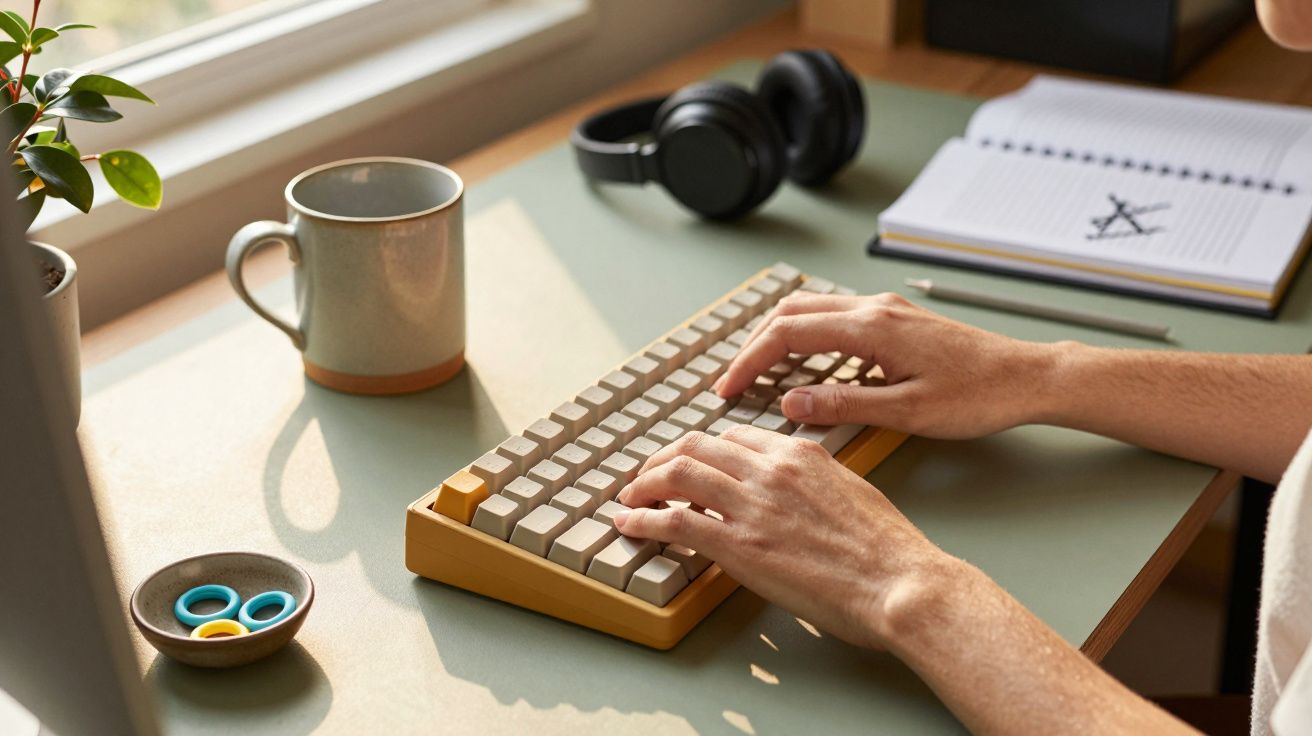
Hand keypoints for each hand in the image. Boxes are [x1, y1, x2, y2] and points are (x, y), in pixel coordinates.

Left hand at [614, 425, 956, 648]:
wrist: (899, 582)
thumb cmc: (888, 550)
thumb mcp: (852, 492)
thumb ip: (815, 482)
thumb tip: (797, 493)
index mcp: (800, 454)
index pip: (735, 437)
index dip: (704, 449)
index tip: (690, 463)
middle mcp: (770, 470)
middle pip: (697, 446)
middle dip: (663, 459)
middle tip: (646, 476)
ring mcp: (752, 505)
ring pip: (677, 473)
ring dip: (643, 484)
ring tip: (629, 497)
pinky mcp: (739, 544)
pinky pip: (673, 520)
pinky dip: (642, 518)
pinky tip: (628, 525)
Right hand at [717, 292, 1061, 438]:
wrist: (1027, 377)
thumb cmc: (977, 396)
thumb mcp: (907, 412)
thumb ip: (844, 405)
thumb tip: (790, 404)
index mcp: (872, 328)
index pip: (788, 335)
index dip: (750, 361)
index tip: (727, 389)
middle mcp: (874, 309)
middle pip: (791, 313)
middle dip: (754, 346)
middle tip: (732, 382)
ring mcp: (885, 310)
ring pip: (811, 310)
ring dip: (778, 338)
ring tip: (758, 373)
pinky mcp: (895, 319)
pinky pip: (835, 318)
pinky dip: (806, 336)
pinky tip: (805, 366)